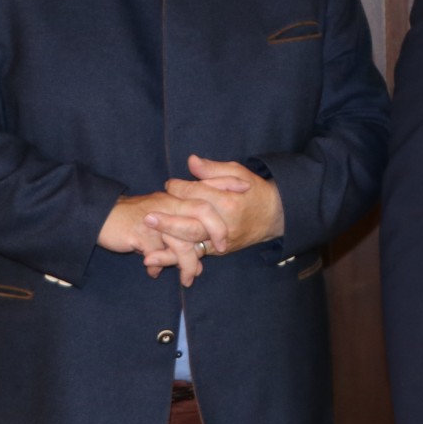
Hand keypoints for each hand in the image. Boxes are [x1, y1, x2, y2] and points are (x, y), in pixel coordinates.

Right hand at [98, 191, 227, 276]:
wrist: (101, 216)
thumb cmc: (134, 216)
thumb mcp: (161, 211)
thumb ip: (182, 221)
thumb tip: (200, 249)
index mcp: (175, 197)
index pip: (205, 189)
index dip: (225, 185)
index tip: (245, 188)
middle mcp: (168, 205)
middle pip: (200, 211)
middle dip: (215, 229)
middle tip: (222, 248)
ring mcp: (155, 220)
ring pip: (180, 239)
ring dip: (187, 261)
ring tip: (189, 277)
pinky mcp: (139, 234)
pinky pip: (156, 252)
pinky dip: (159, 264)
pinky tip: (156, 273)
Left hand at [149, 155, 285, 255]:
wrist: (275, 216)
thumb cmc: (254, 191)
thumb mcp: (239, 173)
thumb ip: (214, 169)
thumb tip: (191, 161)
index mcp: (229, 202)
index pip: (199, 195)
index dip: (181, 188)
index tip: (169, 184)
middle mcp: (225, 224)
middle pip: (193, 225)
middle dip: (169, 222)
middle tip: (148, 217)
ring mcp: (221, 241)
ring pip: (192, 245)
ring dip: (168, 248)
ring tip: (146, 251)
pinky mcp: (218, 251)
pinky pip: (195, 256)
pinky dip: (176, 260)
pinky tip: (157, 262)